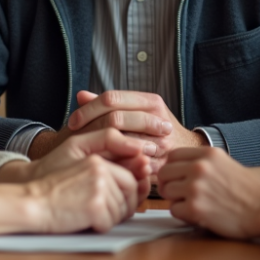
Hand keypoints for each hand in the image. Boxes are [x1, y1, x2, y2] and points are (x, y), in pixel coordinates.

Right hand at [28, 155, 142, 233]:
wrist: (31, 202)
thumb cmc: (53, 189)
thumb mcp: (78, 168)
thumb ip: (107, 170)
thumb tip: (138, 181)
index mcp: (98, 160)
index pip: (130, 180)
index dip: (128, 196)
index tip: (121, 205)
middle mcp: (101, 171)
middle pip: (130, 196)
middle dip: (123, 209)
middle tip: (107, 215)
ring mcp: (99, 188)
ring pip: (121, 211)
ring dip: (109, 220)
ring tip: (88, 217)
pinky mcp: (94, 207)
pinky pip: (109, 224)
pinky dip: (99, 228)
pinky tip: (84, 222)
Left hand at [67, 90, 203, 171]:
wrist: (186, 150)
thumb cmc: (155, 129)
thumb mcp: (136, 111)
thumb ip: (109, 105)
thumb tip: (81, 95)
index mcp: (151, 102)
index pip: (112, 99)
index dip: (89, 109)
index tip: (73, 121)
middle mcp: (159, 118)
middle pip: (115, 118)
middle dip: (90, 127)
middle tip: (75, 136)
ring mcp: (162, 142)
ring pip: (122, 142)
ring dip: (101, 146)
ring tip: (84, 150)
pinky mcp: (162, 163)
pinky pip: (131, 164)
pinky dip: (115, 164)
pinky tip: (101, 164)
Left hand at [157, 148, 259, 238]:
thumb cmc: (246, 190)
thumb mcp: (224, 163)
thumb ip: (201, 161)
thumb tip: (175, 166)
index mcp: (207, 154)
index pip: (172, 155)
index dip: (171, 168)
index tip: (176, 177)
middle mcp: (199, 167)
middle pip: (164, 173)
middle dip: (168, 184)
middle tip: (179, 194)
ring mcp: (196, 187)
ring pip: (167, 192)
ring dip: (176, 200)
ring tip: (193, 204)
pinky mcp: (195, 208)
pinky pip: (174, 210)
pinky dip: (183, 214)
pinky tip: (197, 214)